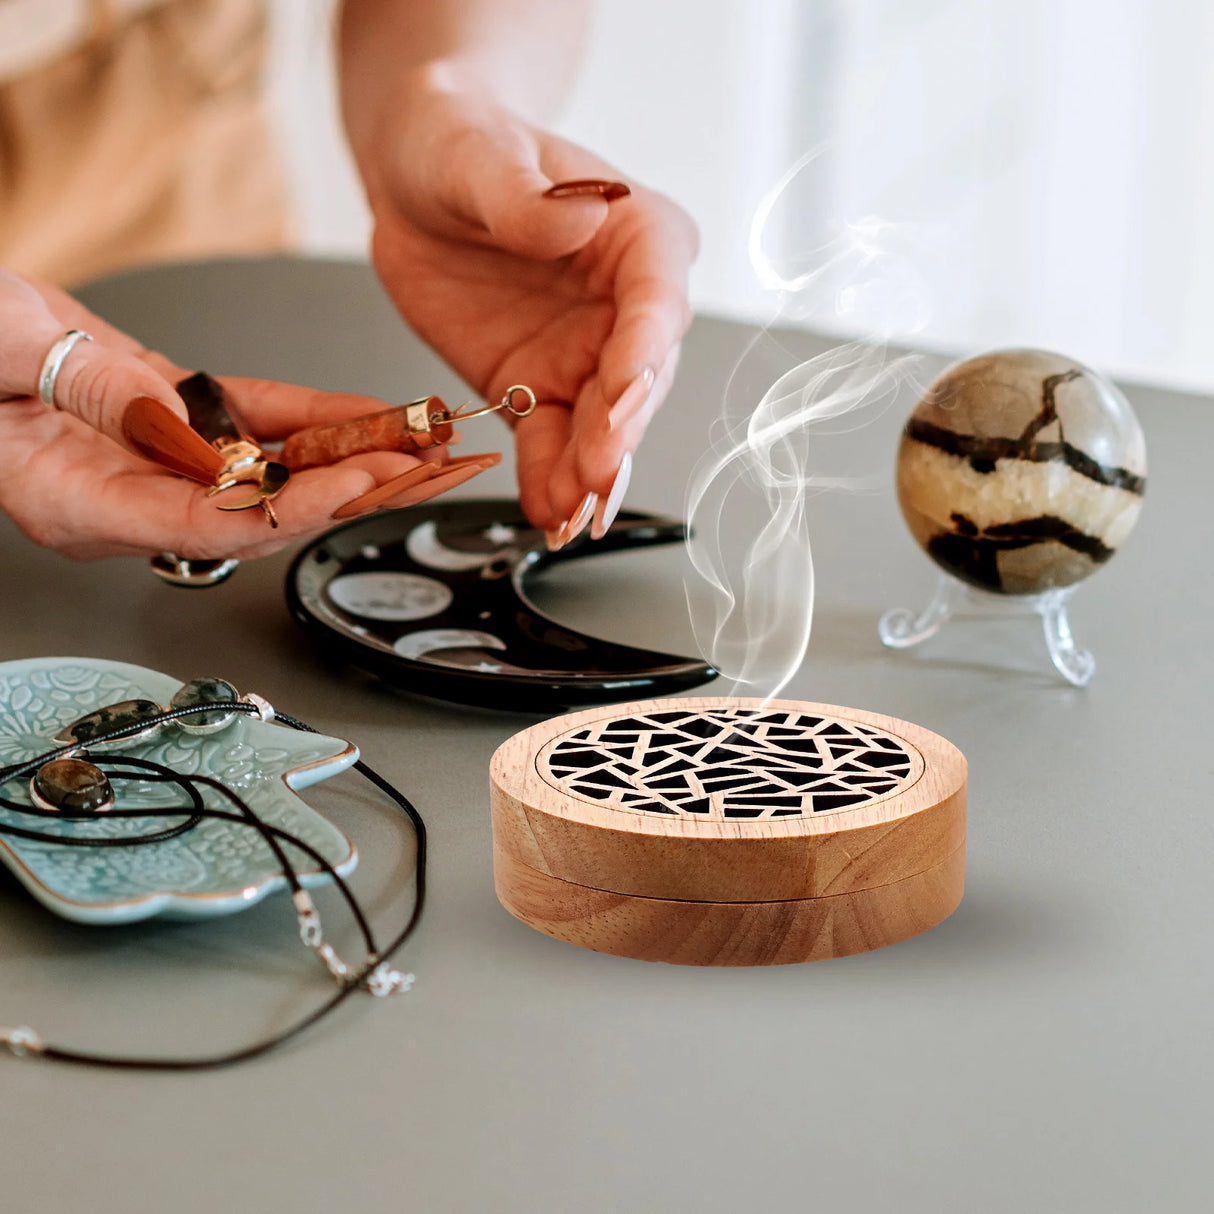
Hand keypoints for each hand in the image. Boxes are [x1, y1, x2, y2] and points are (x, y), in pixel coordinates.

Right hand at [0, 269, 472, 559]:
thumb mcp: (4, 347)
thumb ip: (90, 388)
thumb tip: (173, 421)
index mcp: (78, 500)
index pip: (207, 523)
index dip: (290, 508)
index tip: (356, 483)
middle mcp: (128, 496)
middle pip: (260, 511)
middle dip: (348, 492)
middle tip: (422, 470)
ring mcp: (156, 466)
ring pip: (271, 473)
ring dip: (348, 458)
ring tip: (421, 447)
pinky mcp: (176, 426)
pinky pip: (255, 426)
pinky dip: (313, 418)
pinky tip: (367, 413)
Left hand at [357, 67, 697, 539]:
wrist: (415, 182)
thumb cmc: (460, 144)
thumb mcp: (479, 154)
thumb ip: (525, 196)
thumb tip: (577, 223)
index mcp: (639, 236)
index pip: (657, 298)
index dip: (644, 349)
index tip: (623, 389)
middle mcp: (626, 305)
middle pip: (639, 377)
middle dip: (620, 430)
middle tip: (598, 472)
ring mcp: (586, 354)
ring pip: (601, 424)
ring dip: (589, 472)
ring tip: (571, 514)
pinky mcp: (539, 388)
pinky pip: (549, 442)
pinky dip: (549, 479)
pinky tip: (547, 512)